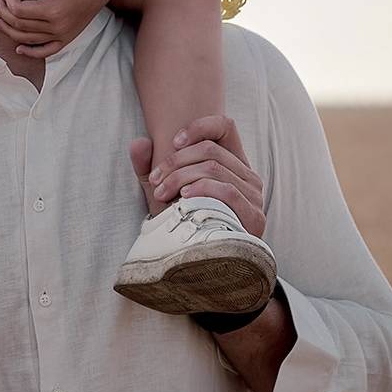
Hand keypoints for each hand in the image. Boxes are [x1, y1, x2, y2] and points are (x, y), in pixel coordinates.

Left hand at [0, 0, 117, 57]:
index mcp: (53, 10)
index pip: (19, 10)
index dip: (6, 0)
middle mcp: (56, 27)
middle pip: (20, 25)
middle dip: (4, 13)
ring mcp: (62, 35)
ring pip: (28, 39)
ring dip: (10, 31)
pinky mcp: (66, 38)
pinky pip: (46, 51)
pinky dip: (31, 52)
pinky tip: (18, 49)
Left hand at [128, 116, 266, 236]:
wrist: (204, 266)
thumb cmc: (186, 224)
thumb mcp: (164, 192)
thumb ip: (149, 168)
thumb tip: (137, 143)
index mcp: (233, 165)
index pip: (225, 126)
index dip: (199, 126)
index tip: (173, 142)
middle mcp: (248, 176)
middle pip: (210, 149)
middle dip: (176, 162)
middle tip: (156, 180)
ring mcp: (254, 195)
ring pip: (213, 168)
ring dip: (181, 177)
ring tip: (162, 194)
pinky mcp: (253, 216)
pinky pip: (226, 190)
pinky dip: (201, 190)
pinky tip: (183, 200)